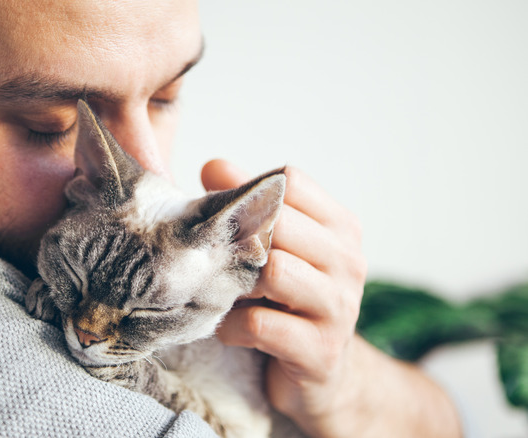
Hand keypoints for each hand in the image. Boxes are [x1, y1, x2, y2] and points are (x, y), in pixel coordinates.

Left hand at [201, 160, 461, 436]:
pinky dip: (233, 326)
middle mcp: (348, 261)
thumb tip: (213, 166)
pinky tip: (229, 329)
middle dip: (238, 237)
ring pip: (274, 271)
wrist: (327, 379)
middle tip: (212, 257)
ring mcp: (340, 308)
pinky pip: (262, 325)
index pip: (291, 181)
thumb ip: (249, 206)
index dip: (248, 190)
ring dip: (235, 283)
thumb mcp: (277, 250)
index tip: (223, 213)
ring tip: (223, 294)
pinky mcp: (321, 352)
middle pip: (280, 222)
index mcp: (340, 228)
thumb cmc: (290, 304)